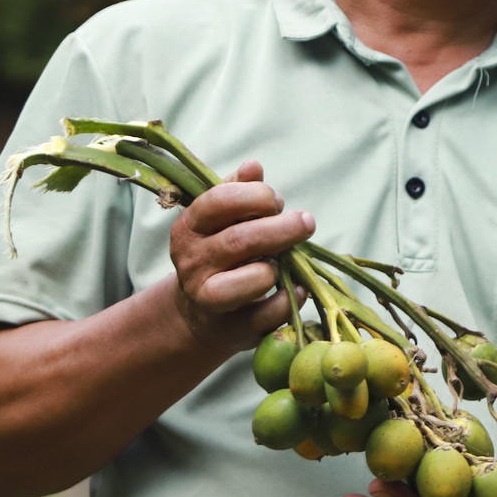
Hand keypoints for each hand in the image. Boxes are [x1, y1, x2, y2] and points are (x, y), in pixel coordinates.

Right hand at [166, 160, 311, 357]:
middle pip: (240, 240)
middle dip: (281, 229)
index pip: (218, 202)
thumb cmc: (222, 254)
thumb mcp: (221, 221)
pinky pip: (270, 313)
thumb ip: (237, 191)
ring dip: (280, 266)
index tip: (276, 201)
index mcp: (188, 229)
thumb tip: (253, 167)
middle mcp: (193, 263)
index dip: (254, 197)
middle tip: (307, 222)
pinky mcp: (233, 329)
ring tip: (288, 260)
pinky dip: (291, 298)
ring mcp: (209, 299)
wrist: (203, 314)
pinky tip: (298, 288)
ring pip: (253, 279)